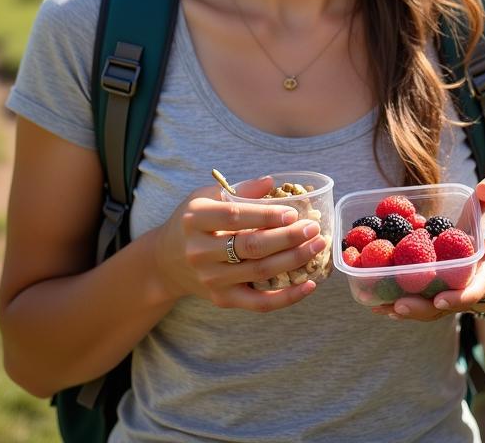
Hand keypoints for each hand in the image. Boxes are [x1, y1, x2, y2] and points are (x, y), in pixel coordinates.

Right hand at [152, 176, 327, 311]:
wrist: (166, 262)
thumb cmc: (193, 222)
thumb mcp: (206, 197)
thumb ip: (239, 190)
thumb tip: (270, 181)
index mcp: (196, 220)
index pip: (235, 217)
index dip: (266, 216)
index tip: (293, 213)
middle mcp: (200, 252)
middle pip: (251, 247)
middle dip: (287, 238)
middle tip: (314, 228)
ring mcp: (211, 280)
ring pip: (259, 273)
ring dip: (294, 261)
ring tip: (317, 246)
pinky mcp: (223, 299)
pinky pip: (259, 304)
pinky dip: (287, 297)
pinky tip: (310, 285)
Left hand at [371, 177, 484, 321]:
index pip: (475, 290)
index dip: (457, 298)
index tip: (439, 299)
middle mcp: (466, 285)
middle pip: (445, 305)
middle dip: (422, 308)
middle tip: (399, 306)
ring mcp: (449, 288)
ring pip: (428, 306)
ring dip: (405, 309)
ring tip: (380, 307)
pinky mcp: (434, 285)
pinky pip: (418, 296)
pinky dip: (397, 300)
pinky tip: (376, 302)